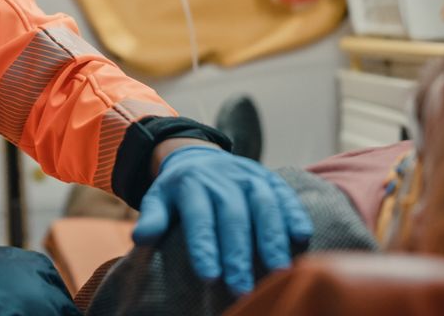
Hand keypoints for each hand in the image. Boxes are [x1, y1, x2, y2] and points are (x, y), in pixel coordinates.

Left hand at [132, 146, 311, 294]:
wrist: (199, 155)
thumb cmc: (178, 190)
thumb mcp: (158, 197)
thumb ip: (153, 216)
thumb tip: (141, 237)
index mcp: (192, 184)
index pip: (199, 217)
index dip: (204, 246)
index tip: (209, 276)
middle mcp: (223, 178)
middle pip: (233, 215)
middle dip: (239, 252)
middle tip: (242, 287)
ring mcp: (249, 176)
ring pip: (263, 204)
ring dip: (272, 237)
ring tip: (278, 270)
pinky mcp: (269, 178)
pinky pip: (285, 194)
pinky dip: (295, 214)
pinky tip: (302, 238)